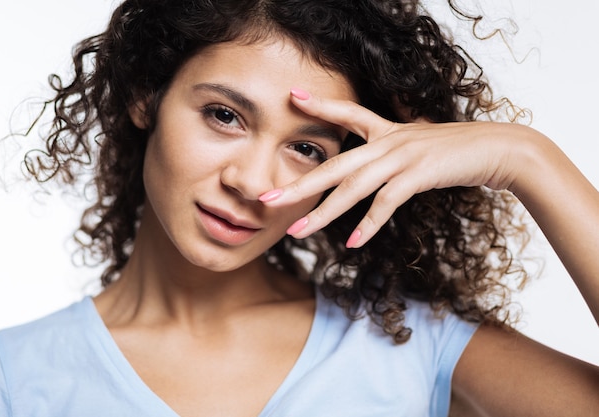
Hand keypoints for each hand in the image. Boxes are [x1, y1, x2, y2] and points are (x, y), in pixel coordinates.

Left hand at [259, 88, 532, 247]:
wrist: (498, 149)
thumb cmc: (456, 151)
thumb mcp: (418, 146)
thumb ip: (394, 154)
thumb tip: (376, 174)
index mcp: (387, 131)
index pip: (348, 115)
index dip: (320, 106)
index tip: (293, 98)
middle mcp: (389, 141)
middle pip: (335, 164)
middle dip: (299, 185)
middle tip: (267, 200)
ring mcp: (402, 156)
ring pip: (353, 186)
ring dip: (323, 212)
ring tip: (298, 232)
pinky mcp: (418, 174)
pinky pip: (386, 202)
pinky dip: (369, 224)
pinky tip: (351, 242)